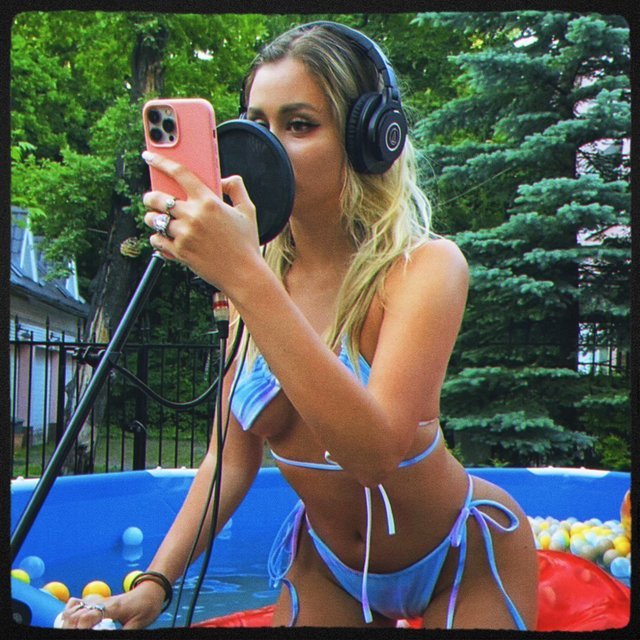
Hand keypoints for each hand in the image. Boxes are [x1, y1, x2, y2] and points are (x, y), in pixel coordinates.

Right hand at [59, 585, 163, 629]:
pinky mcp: (98, 602)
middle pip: (77, 614)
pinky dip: (70, 612)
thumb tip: (111, 637)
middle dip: (71, 627)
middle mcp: (102, 602)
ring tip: (72, 631)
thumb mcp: (139, 624)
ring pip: (74, 608)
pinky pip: (78, 603)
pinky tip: (72, 622)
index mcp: (112, 608)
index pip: (89, 616)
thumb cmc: (147, 605)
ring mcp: (99, 601)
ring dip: (69, 622)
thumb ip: (124, 633)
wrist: (151, 589)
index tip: (80, 635)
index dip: (81, 628)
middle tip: (75, 635)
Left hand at [142, 151, 261, 292]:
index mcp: (209, 201)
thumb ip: (236, 188)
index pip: (179, 173)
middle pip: (157, 198)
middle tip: (152, 199)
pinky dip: (157, 238)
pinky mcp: (179, 252)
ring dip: (152, 218)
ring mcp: (184, 235)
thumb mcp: (248, 210)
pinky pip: (156, 240)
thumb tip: (223, 179)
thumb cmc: (247, 243)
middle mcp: (193, 216)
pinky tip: (163, 237)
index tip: (149, 156)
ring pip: (154, 219)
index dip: (161, 161)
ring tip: (158, 220)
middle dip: (151, 197)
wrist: (244, 274)